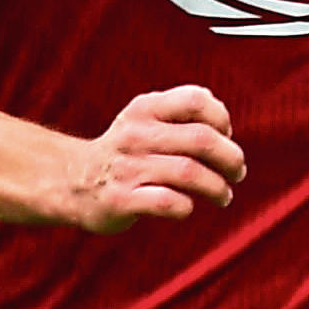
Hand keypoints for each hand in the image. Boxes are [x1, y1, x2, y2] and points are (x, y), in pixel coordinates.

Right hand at [69, 85, 245, 233]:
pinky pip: (167, 202)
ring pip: (190, 173)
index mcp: (144, 109)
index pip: (196, 100)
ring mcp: (127, 168)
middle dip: (231, 158)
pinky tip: (188, 207)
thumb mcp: (145, 119)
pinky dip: (186, 206)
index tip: (225, 137)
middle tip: (237, 172)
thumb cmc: (125, 151)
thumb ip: (182, 113)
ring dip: (217, 187)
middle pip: (201, 139)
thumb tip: (225, 125)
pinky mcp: (120, 200)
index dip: (221, 119)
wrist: (71, 181)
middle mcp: (135, 134)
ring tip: (224, 196)